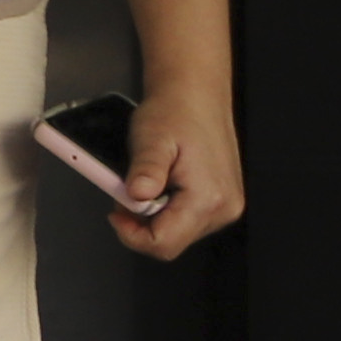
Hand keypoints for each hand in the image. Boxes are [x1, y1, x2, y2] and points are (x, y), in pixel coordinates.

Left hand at [114, 83, 244, 260]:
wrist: (196, 96)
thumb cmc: (175, 113)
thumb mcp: (151, 139)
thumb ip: (145, 170)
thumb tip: (138, 196)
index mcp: (208, 197)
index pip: (164, 244)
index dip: (131, 234)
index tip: (116, 211)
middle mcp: (223, 208)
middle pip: (170, 241)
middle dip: (140, 223)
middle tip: (127, 191)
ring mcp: (224, 205)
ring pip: (176, 232)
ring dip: (151, 214)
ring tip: (145, 182)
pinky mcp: (219, 201)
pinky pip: (184, 219)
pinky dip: (164, 207)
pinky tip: (160, 184)